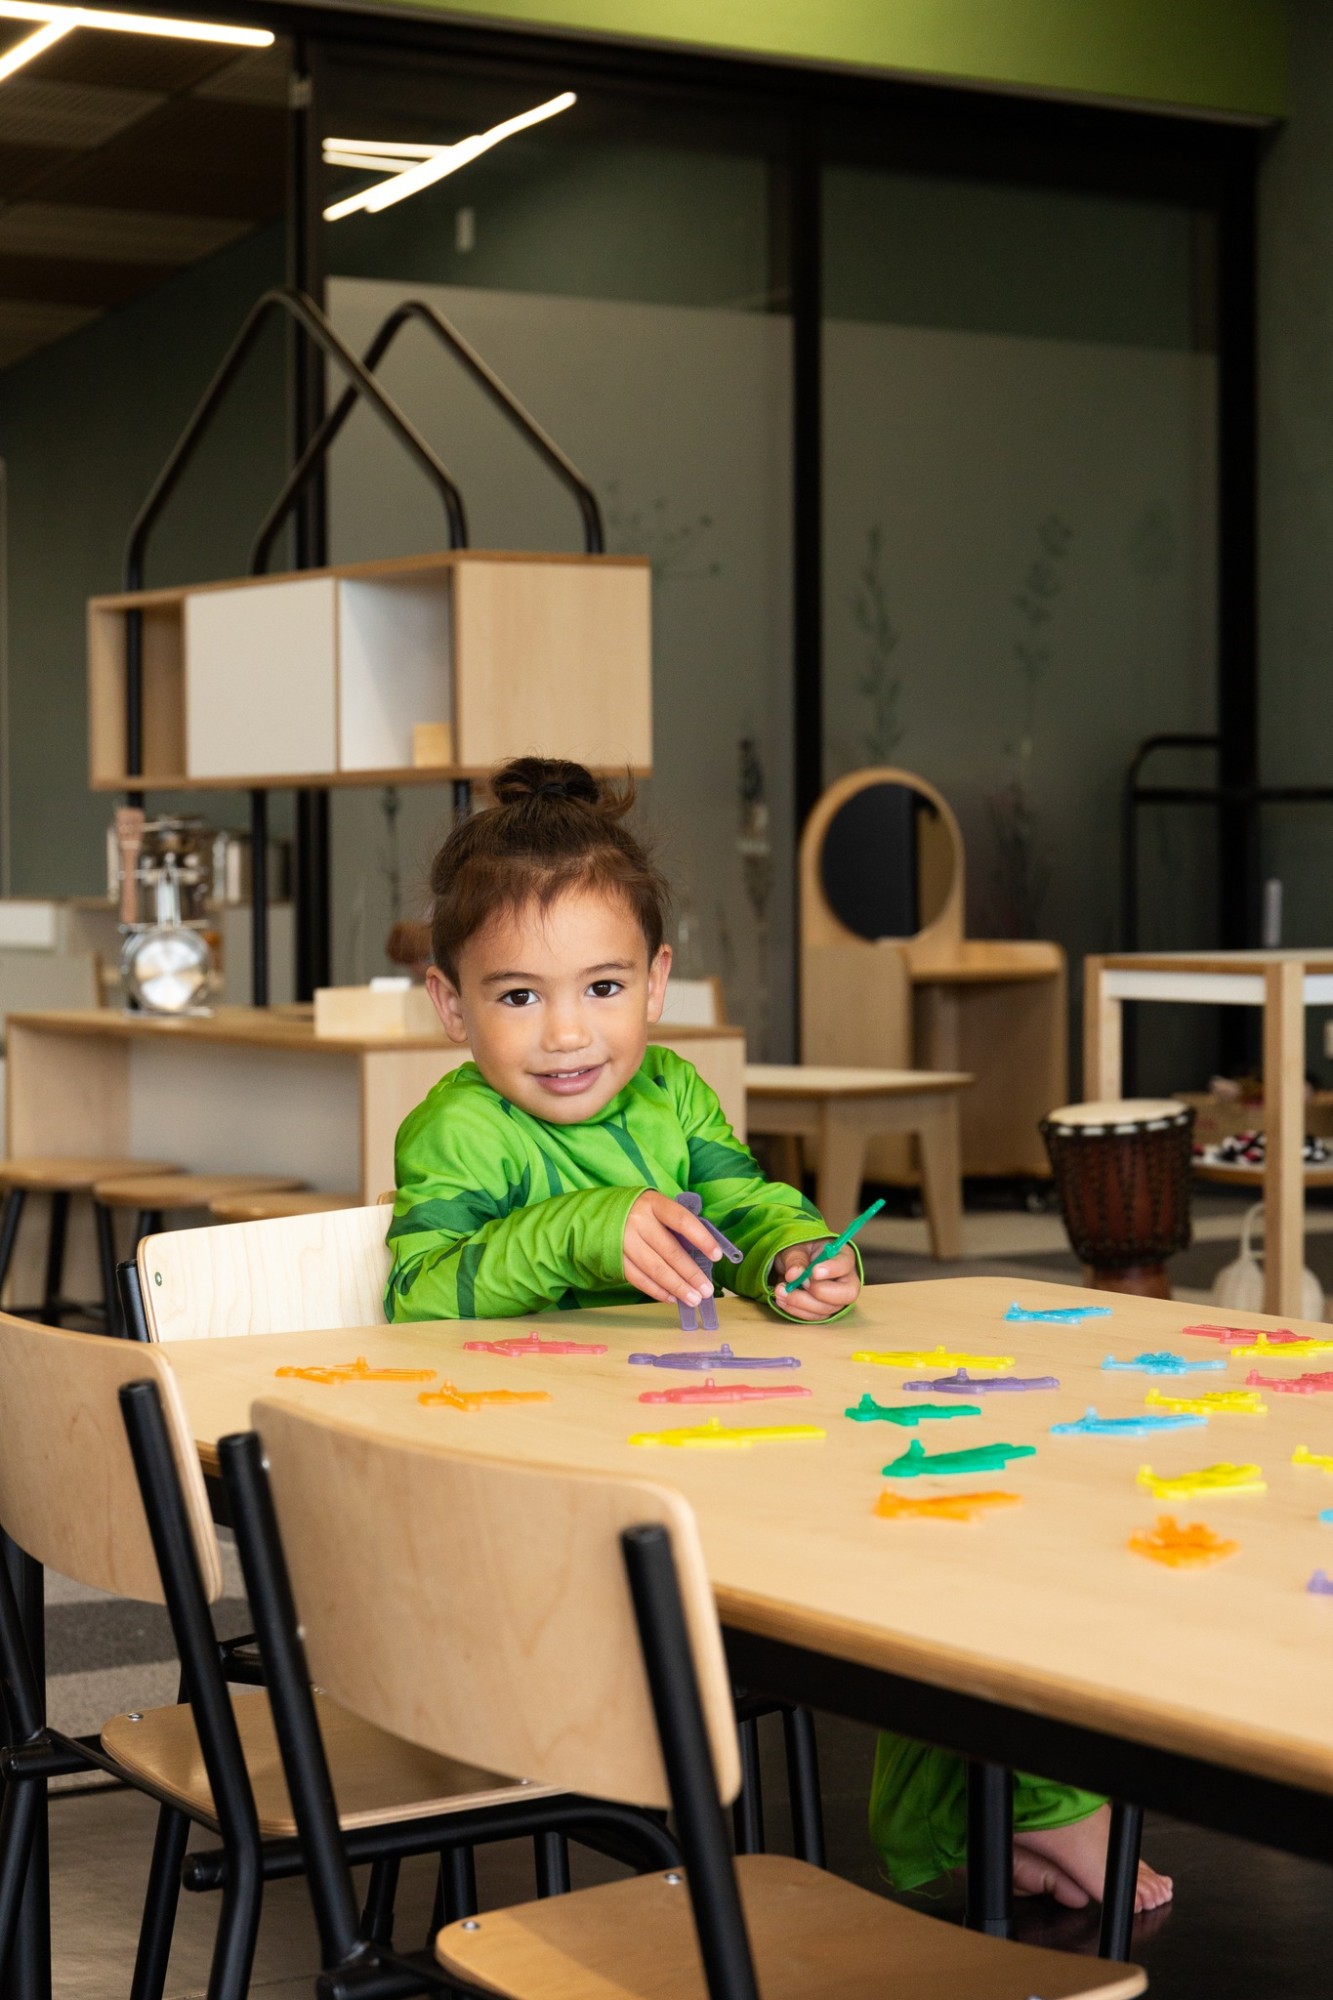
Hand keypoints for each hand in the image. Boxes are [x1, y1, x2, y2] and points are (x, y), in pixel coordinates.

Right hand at [623, 1190, 719, 1308]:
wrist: (601, 1212)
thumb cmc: (642, 1211)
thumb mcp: (659, 1207)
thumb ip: (677, 1226)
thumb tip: (703, 1256)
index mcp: (655, 1204)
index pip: (682, 1221)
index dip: (702, 1238)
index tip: (716, 1256)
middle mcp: (638, 1221)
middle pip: (670, 1251)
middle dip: (691, 1274)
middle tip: (706, 1290)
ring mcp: (624, 1240)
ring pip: (655, 1269)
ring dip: (677, 1287)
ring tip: (694, 1299)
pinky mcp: (615, 1257)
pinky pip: (638, 1278)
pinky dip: (657, 1291)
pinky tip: (671, 1298)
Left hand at [773, 1241, 859, 1320]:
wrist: (794, 1263)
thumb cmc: (800, 1249)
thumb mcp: (795, 1247)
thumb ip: (796, 1258)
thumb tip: (794, 1275)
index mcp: (843, 1256)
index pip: (845, 1264)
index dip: (832, 1270)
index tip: (814, 1272)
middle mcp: (845, 1279)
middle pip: (846, 1294)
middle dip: (819, 1292)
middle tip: (797, 1284)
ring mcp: (836, 1298)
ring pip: (827, 1308)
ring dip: (801, 1303)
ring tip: (780, 1291)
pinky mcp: (823, 1309)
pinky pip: (814, 1316)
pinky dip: (797, 1310)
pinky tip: (782, 1300)